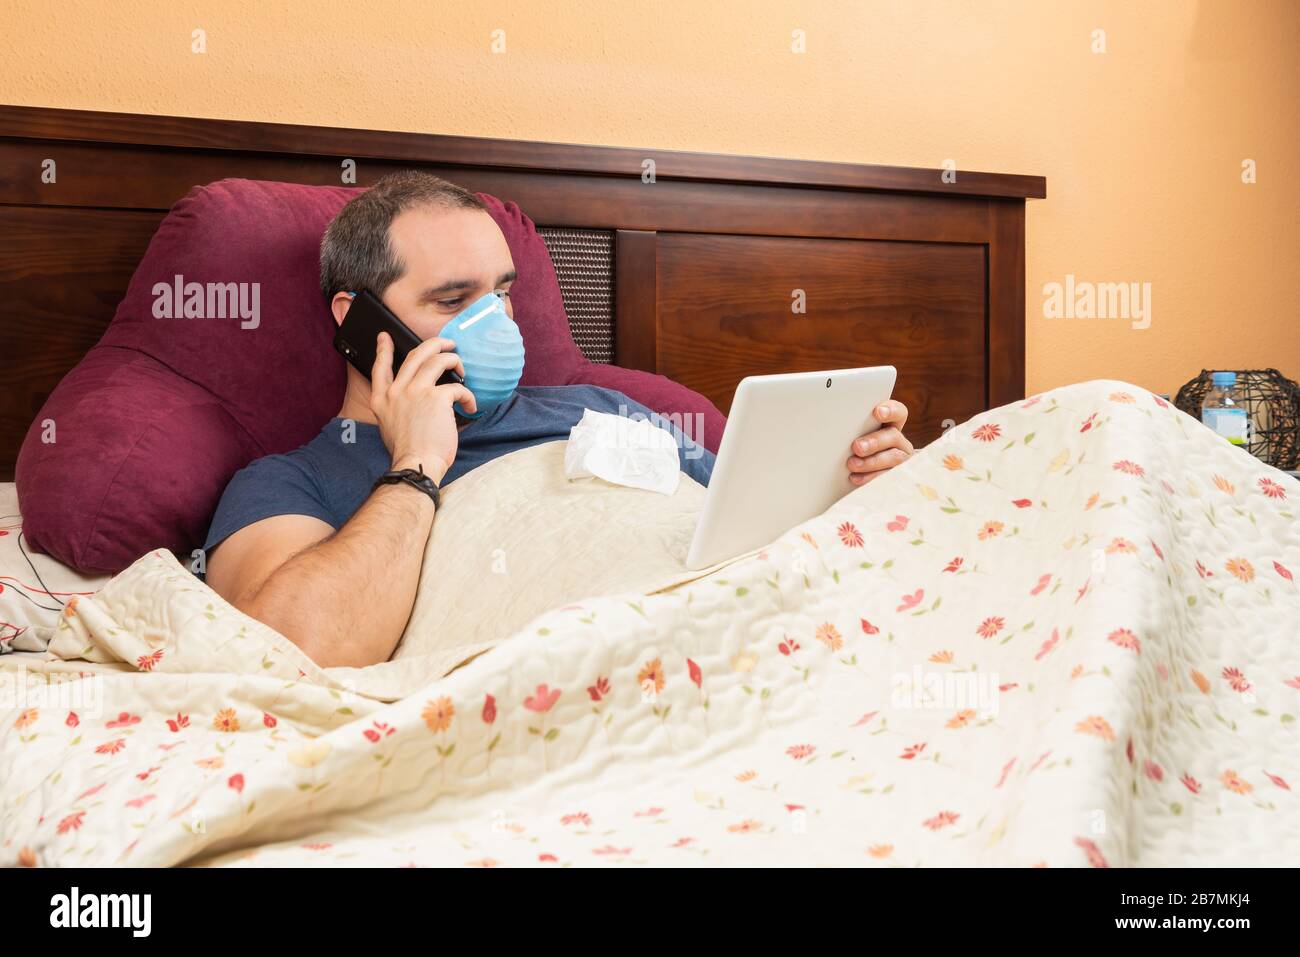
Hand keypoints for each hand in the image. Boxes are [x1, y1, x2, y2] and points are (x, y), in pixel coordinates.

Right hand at [369, 332, 476, 482]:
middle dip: (434, 344)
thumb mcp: (389, 426)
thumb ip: (397, 408)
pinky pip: (458, 388)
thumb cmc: (408, 453)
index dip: (383, 349)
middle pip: (415, 354)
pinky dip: (468, 396)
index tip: (385, 336)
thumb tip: (414, 400)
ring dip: (453, 360)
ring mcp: (416, 391)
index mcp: (382, 399)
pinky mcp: (437, 397)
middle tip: (447, 343)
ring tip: (462, 369)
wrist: (415, 465)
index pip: (380, 367)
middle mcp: (396, 391)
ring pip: (438, 360)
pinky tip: (470, 407)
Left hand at [847, 399, 912, 485]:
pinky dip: (871, 478)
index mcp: (890, 425)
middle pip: (893, 436)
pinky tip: (856, 478)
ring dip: (872, 462)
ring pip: (894, 458)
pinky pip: (888, 477)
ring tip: (852, 464)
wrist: (856, 479)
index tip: (878, 412)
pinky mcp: (897, 476)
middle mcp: (898, 441)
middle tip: (857, 447)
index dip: (891, 411)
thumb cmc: (852, 450)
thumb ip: (853, 429)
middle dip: (875, 442)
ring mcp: (901, 459)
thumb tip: (836, 424)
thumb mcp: (854, 436)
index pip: (898, 413)